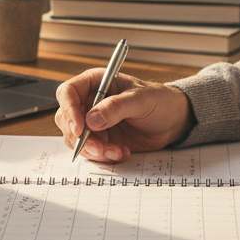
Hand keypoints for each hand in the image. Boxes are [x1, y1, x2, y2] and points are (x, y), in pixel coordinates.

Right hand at [54, 67, 194, 163]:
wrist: (172, 121)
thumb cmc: (159, 100)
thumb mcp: (141, 99)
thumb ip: (116, 107)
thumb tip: (92, 120)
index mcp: (95, 82)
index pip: (68, 92)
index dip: (69, 110)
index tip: (79, 128)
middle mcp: (89, 102)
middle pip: (66, 119)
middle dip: (81, 137)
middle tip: (100, 148)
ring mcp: (93, 122)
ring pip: (76, 139)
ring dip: (94, 150)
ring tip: (118, 151)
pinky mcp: (100, 140)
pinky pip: (90, 151)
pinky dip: (104, 156)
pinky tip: (122, 152)